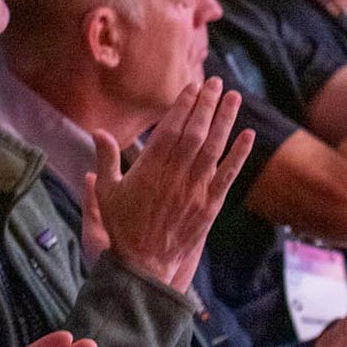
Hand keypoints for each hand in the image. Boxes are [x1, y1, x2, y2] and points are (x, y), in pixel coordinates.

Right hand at [87, 78, 252, 291]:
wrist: (145, 263)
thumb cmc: (122, 227)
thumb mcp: (107, 193)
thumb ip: (105, 160)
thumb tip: (99, 132)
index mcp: (149, 170)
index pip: (171, 129)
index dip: (183, 106)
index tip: (192, 87)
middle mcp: (175, 176)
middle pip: (195, 133)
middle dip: (207, 105)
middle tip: (216, 83)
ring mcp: (195, 190)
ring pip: (214, 148)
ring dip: (225, 121)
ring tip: (234, 97)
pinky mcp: (210, 205)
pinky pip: (228, 175)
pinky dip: (239, 154)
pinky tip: (247, 135)